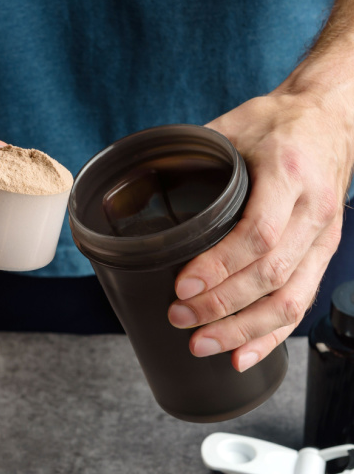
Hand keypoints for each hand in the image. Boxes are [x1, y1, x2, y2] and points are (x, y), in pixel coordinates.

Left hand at [168, 88, 352, 370]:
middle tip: (180, 319)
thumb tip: (141, 184)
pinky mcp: (322, 254)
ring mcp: (322, 237)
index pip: (257, 234)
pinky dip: (272, 335)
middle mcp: (312, 209)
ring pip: (290, 299)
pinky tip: (243, 354)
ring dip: (244, 330)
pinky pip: (302, 304)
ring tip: (202, 344)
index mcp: (288, 173)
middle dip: (221, 306)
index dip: (218, 267)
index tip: (182, 287)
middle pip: (270, 275)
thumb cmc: (278, 123)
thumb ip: (194, 158)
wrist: (331, 119)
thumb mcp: (234, 127)